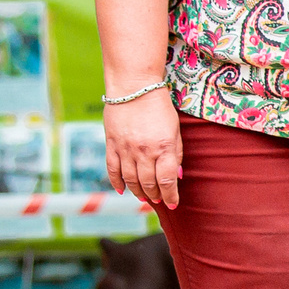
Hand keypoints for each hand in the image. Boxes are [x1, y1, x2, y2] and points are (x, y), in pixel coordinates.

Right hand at [105, 90, 182, 210]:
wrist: (134, 86)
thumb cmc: (159, 107)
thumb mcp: (175, 129)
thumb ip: (176, 153)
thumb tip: (177, 176)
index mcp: (164, 147)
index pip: (167, 181)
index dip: (171, 195)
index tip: (173, 202)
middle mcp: (144, 151)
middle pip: (148, 183)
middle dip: (155, 196)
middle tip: (159, 200)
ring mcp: (126, 149)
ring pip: (130, 180)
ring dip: (138, 192)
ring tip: (144, 197)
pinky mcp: (112, 144)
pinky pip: (112, 170)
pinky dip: (117, 183)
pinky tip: (122, 191)